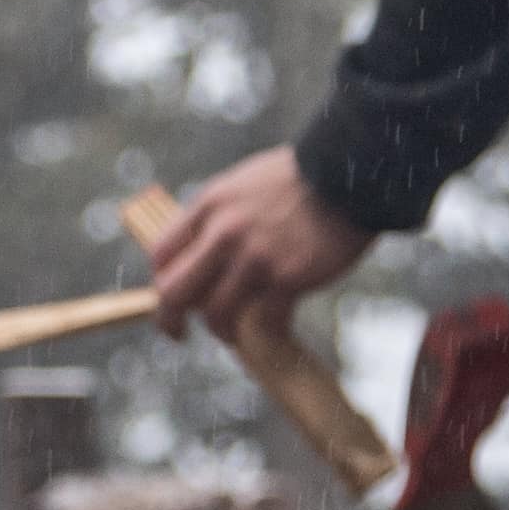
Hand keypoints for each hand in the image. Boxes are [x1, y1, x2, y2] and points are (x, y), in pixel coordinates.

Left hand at [143, 147, 375, 331]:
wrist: (348, 174)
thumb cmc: (301, 179)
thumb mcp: (243, 183)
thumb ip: (219, 215)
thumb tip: (202, 250)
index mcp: (209, 205)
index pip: (161, 253)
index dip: (161, 281)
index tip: (171, 296)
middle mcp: (224, 232)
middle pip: (174, 291)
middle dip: (170, 319)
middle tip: (178, 334)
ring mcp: (254, 257)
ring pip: (216, 314)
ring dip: (221, 331)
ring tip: (232, 335)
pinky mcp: (286, 278)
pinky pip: (263, 321)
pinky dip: (266, 332)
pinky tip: (274, 329)